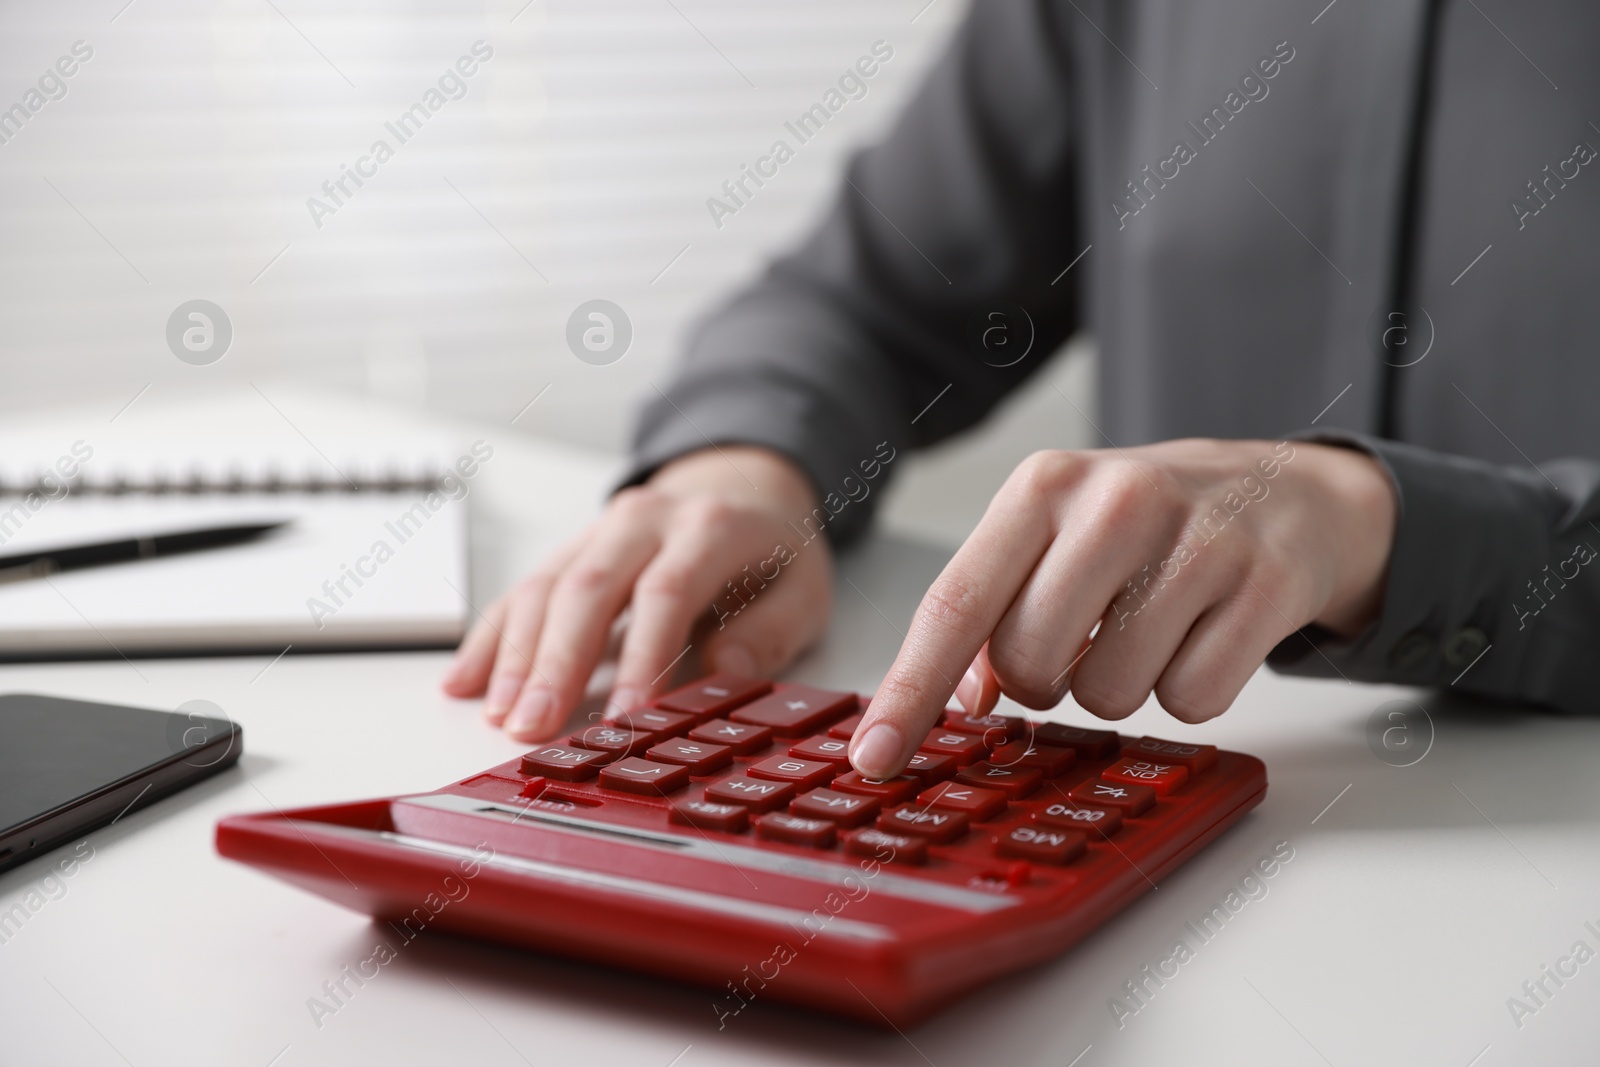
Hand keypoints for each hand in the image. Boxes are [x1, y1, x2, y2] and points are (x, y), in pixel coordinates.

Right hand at [442, 446, 833, 740]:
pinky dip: (492, 638)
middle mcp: (645, 520)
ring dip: (516, 656)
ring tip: (502, 717)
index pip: (667, 592)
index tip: (625, 717)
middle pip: (590, 587)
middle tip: (534, 725)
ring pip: (545, 587)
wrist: (744, 485)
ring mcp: (600, 531)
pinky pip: (521, 591)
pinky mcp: (571, 550)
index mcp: (710, 527)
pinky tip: (465, 681)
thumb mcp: (805, 590)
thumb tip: (723, 673)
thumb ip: (770, 631)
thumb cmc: (773, 552)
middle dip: (557, 662)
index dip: (644, 658)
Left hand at [848, 439, 1396, 777]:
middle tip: (1081, 640)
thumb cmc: (1145, 526)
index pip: (954, 604)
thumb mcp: (1054, 538)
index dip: (909, 691)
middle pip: (1028, 663)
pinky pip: (1193, 701)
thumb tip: (965, 699)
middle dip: (1042, 681)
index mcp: (1043, 486)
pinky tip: (1204, 635)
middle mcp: (1117, 501)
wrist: (1285, 491)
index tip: (873, 757)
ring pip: (1109, 695)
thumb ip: (991, 611)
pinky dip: (1191, 690)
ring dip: (1119, 686)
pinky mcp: (1264, 587)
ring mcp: (1197, 542)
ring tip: (1149, 628)